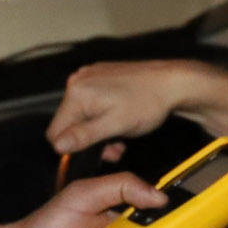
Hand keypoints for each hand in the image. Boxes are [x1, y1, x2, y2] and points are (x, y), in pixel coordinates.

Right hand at [47, 60, 205, 158]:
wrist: (172, 83)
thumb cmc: (149, 101)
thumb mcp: (115, 125)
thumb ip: (83, 135)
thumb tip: (58, 144)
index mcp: (77, 93)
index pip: (55, 131)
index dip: (73, 147)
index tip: (98, 150)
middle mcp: (78, 81)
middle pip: (68, 123)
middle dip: (88, 139)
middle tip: (114, 145)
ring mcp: (89, 77)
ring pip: (81, 115)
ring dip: (97, 129)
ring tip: (119, 132)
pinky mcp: (99, 77)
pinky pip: (90, 103)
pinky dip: (102, 115)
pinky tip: (119, 118)